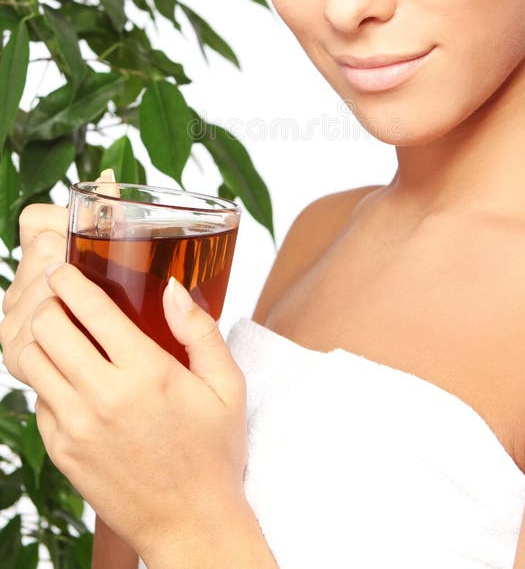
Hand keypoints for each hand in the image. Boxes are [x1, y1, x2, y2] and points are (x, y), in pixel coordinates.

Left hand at [0, 199, 248, 561]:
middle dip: (47, 301)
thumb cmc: (214, 451)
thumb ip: (200, 330)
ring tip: (54, 327)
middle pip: (47, 328)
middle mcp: (103, 397)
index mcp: (146, 373)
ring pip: (31, 361)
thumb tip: (173, 287)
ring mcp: (77, 427)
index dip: (69, 280)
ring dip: (38, 336)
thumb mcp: (226, 386)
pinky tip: (68, 374)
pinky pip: (37, 400)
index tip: (64, 267)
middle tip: (56, 293)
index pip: (90, 308)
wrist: (191, 523)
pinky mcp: (62, 452)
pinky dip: (45, 379)